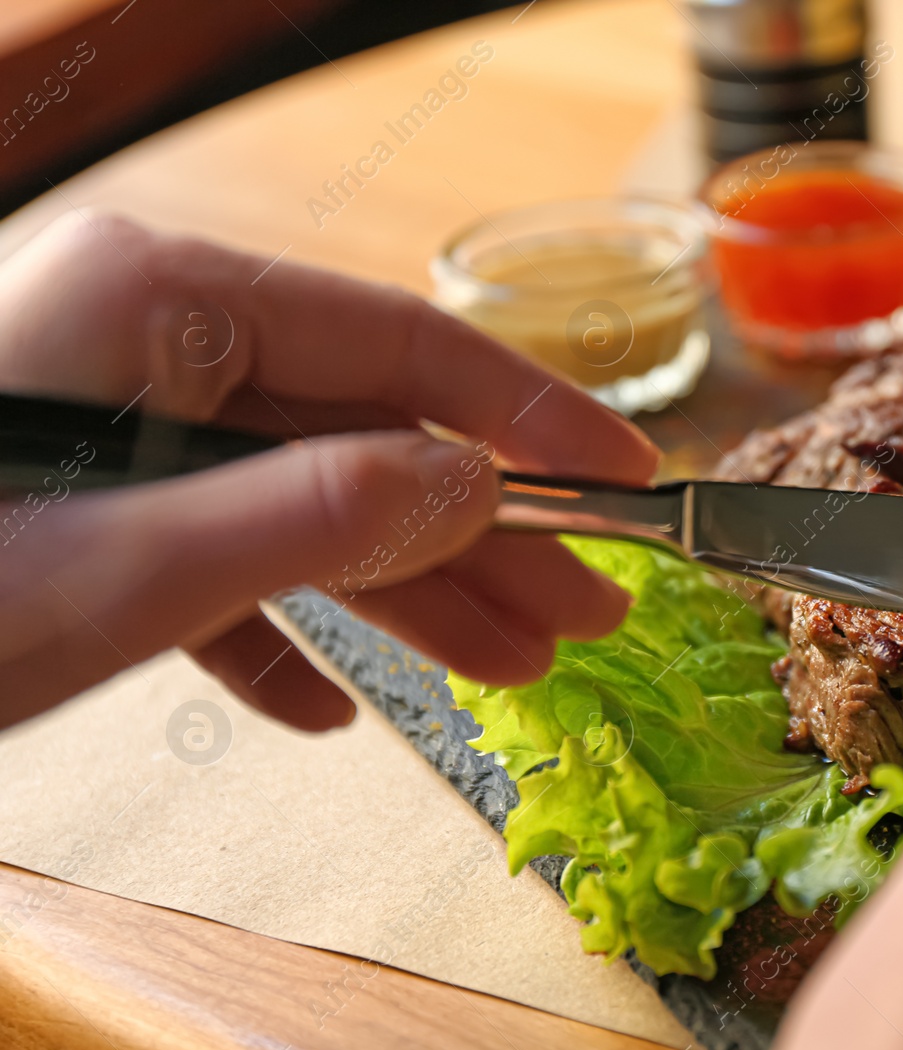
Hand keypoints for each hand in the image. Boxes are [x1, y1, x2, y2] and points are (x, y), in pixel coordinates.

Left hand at [0, 214, 657, 727]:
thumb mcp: (137, 566)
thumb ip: (324, 513)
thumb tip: (476, 482)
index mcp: (168, 303)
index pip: (399, 345)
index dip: (528, 416)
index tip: (624, 475)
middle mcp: (153, 341)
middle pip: (368, 432)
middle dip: (483, 535)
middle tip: (588, 609)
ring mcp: (120, 423)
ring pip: (306, 499)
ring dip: (404, 592)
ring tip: (508, 666)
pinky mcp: (88, 505)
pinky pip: (215, 557)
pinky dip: (275, 634)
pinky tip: (322, 703)